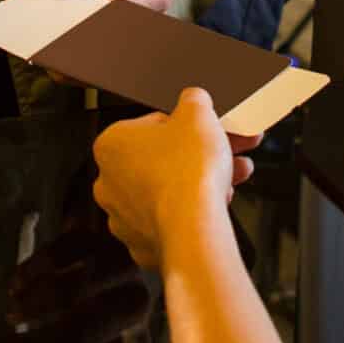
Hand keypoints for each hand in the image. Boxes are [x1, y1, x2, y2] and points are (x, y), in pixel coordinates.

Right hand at [0, 218, 155, 342]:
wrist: (119, 259)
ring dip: (33, 305)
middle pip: (82, 332)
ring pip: (73, 289)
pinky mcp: (104, 237)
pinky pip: (63, 252)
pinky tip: (16, 284)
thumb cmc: (95, 315)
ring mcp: (124, 269)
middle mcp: (137, 308)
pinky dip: (33, 270)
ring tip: (12, 313)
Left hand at [92, 90, 255, 273]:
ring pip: (169, 191)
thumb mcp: (198, 114)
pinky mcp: (143, 243)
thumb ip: (193, 100)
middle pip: (163, 160)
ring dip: (201, 181)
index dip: (187, 126)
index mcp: (111, 145)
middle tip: (227, 148)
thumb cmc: (187, 174)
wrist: (194, 228)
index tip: (205, 130)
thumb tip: (193, 99)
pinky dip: (193, 211)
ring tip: (234, 173)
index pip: (152, 125)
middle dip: (199, 154)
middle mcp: (109, 183)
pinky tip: (216, 201)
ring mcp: (124, 217)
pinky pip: (172, 220)